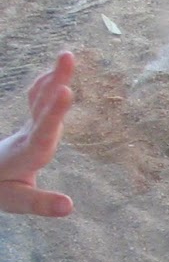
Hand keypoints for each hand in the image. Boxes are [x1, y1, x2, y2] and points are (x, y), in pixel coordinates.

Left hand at [0, 51, 75, 216]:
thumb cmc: (0, 191)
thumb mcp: (17, 202)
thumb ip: (41, 204)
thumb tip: (69, 206)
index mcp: (27, 154)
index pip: (43, 131)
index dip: (55, 111)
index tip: (67, 91)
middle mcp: (27, 136)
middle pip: (41, 105)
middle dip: (56, 81)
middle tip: (67, 56)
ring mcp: (26, 129)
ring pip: (39, 99)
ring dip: (53, 77)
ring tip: (67, 56)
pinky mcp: (28, 127)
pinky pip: (36, 101)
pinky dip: (45, 86)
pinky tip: (54, 75)